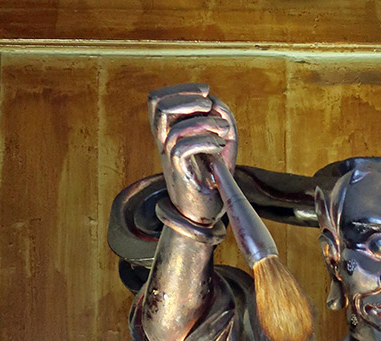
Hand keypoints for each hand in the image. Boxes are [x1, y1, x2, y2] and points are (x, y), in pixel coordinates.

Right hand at [148, 83, 237, 226]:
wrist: (207, 212)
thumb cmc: (214, 175)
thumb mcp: (222, 139)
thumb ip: (220, 117)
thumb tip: (213, 102)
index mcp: (168, 131)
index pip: (157, 99)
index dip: (179, 89)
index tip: (206, 92)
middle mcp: (164, 142)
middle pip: (158, 105)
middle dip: (187, 98)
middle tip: (209, 105)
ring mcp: (169, 157)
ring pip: (174, 127)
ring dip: (205, 122)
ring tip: (224, 130)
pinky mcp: (179, 173)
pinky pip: (183, 148)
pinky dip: (206, 141)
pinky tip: (220, 147)